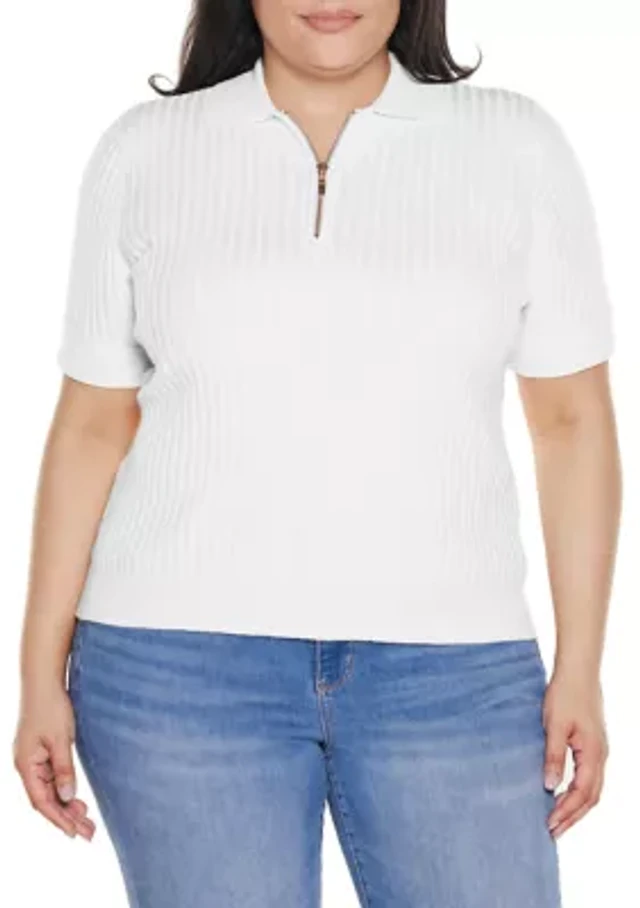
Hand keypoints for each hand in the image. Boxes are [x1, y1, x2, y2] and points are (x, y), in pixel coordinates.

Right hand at [13, 684, 95, 840]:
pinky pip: (52, 778)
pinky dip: (64, 790)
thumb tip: (68, 798)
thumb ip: (64, 769)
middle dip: (66, 817)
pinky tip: (77, 798)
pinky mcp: (41, 752)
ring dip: (67, 806)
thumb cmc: (51, 707)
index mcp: (26, 765)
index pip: (42, 801)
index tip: (75, 834)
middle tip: (89, 833)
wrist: (43, 682)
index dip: (58, 819)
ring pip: (50, 790)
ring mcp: (33, 759)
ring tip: (87, 820)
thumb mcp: (61, 739)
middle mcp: (26, 766)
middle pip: (46, 800)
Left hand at [542, 670, 608, 837]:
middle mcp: (601, 756)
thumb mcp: (554, 726)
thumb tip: (550, 786)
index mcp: (593, 754)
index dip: (566, 812)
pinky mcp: (593, 744)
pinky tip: (564, 793)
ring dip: (576, 806)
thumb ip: (553, 756)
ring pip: (592, 789)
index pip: (582, 793)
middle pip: (590, 797)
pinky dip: (578, 791)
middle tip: (553, 831)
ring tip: (558, 819)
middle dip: (572, 816)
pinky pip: (589, 777)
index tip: (550, 825)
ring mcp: (599, 750)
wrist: (578, 672)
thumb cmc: (565, 695)